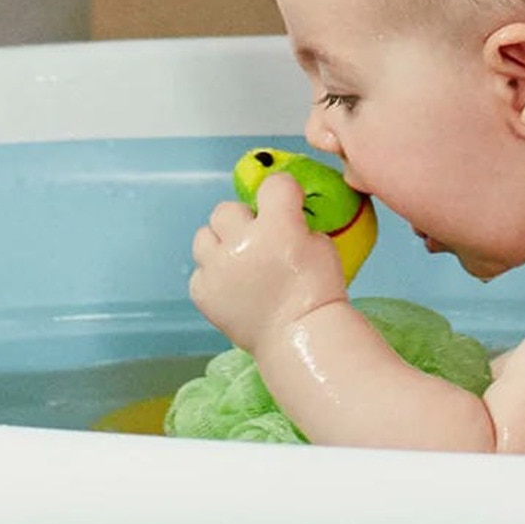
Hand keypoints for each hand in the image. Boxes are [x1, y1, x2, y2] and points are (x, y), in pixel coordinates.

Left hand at [189, 173, 347, 353]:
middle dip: (243, 221)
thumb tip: (284, 222)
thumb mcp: (323, 247)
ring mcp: (217, 267)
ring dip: (220, 244)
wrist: (301, 338)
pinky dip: (214, 276)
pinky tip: (232, 287)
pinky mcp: (203, 291)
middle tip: (257, 238)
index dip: (283, 192)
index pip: (273, 185)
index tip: (287, 203)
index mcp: (277, 226)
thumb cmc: (319, 293)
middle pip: (227, 210)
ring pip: (204, 236)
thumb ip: (298, 227)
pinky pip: (200, 272)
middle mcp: (241, 241)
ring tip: (237, 261)